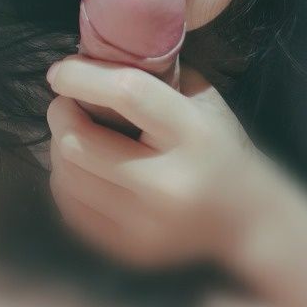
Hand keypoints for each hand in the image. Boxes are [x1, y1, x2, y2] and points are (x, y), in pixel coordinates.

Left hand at [45, 56, 270, 268]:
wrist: (247, 222)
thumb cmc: (220, 146)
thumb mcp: (203, 101)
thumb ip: (155, 76)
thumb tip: (93, 56)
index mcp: (193, 135)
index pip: (125, 94)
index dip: (81, 76)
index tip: (60, 71)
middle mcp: (168, 184)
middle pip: (79, 143)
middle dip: (60, 114)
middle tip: (66, 103)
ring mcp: (145, 224)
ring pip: (66, 177)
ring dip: (60, 147)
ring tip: (75, 134)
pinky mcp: (128, 250)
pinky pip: (70, 208)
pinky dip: (67, 181)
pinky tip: (85, 168)